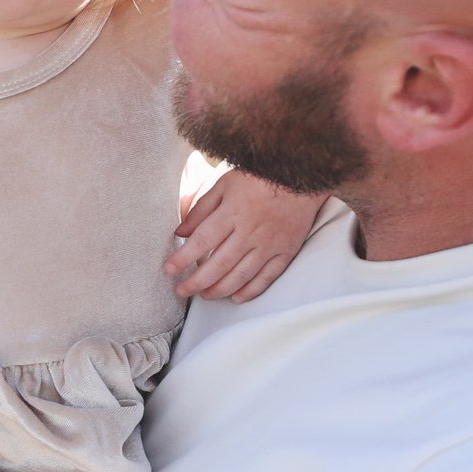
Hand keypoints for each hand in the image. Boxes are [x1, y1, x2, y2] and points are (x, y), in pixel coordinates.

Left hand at [167, 169, 322, 301]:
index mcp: (232, 212)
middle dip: (197, 282)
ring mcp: (270, 243)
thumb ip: (201, 209)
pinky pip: (268, 277)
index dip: (183, 258)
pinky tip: (236, 297)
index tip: (169, 270)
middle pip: (219, 264)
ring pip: (241, 275)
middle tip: (182, 290)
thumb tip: (179, 232)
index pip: (202, 241)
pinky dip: (251, 290)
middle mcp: (250, 231)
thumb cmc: (259, 177)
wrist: (303, 174)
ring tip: (204, 295)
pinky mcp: (286, 251)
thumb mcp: (224, 184)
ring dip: (220, 289)